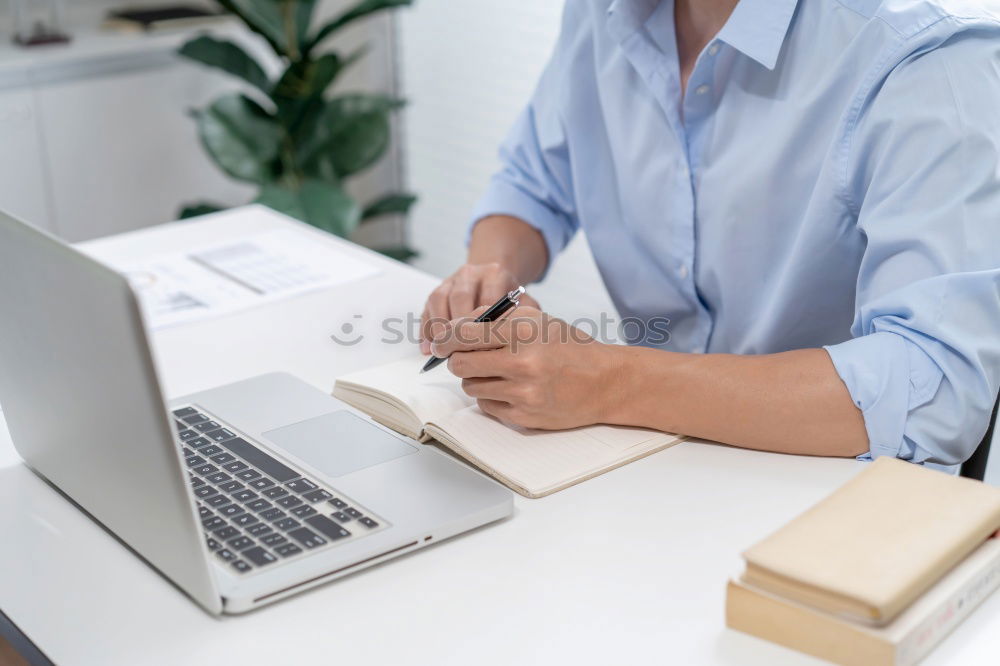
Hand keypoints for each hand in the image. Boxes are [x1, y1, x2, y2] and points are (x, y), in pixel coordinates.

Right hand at [420, 262, 538, 353]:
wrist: (495, 278)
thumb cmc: (510, 299)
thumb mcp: (524, 304)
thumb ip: (524, 318)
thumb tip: (509, 340)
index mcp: (495, 274)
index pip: (488, 300)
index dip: (484, 326)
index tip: (484, 349)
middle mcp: (471, 273)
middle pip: (460, 297)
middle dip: (458, 328)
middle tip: (459, 353)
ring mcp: (452, 280)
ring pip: (439, 300)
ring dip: (438, 327)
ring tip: (441, 351)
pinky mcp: (438, 289)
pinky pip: (427, 307)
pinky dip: (426, 329)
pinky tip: (427, 348)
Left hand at [430, 307, 619, 428]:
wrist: (604, 382)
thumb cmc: (569, 347)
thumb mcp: (538, 319)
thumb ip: (496, 317)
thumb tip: (456, 327)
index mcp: (523, 332)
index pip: (463, 334)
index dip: (445, 338)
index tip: (440, 341)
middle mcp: (521, 363)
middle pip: (460, 364)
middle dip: (456, 359)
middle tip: (463, 356)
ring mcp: (522, 393)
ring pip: (470, 387)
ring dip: (475, 378)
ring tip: (495, 370)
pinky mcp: (523, 416)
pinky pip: (486, 405)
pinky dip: (490, 396)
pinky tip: (509, 387)